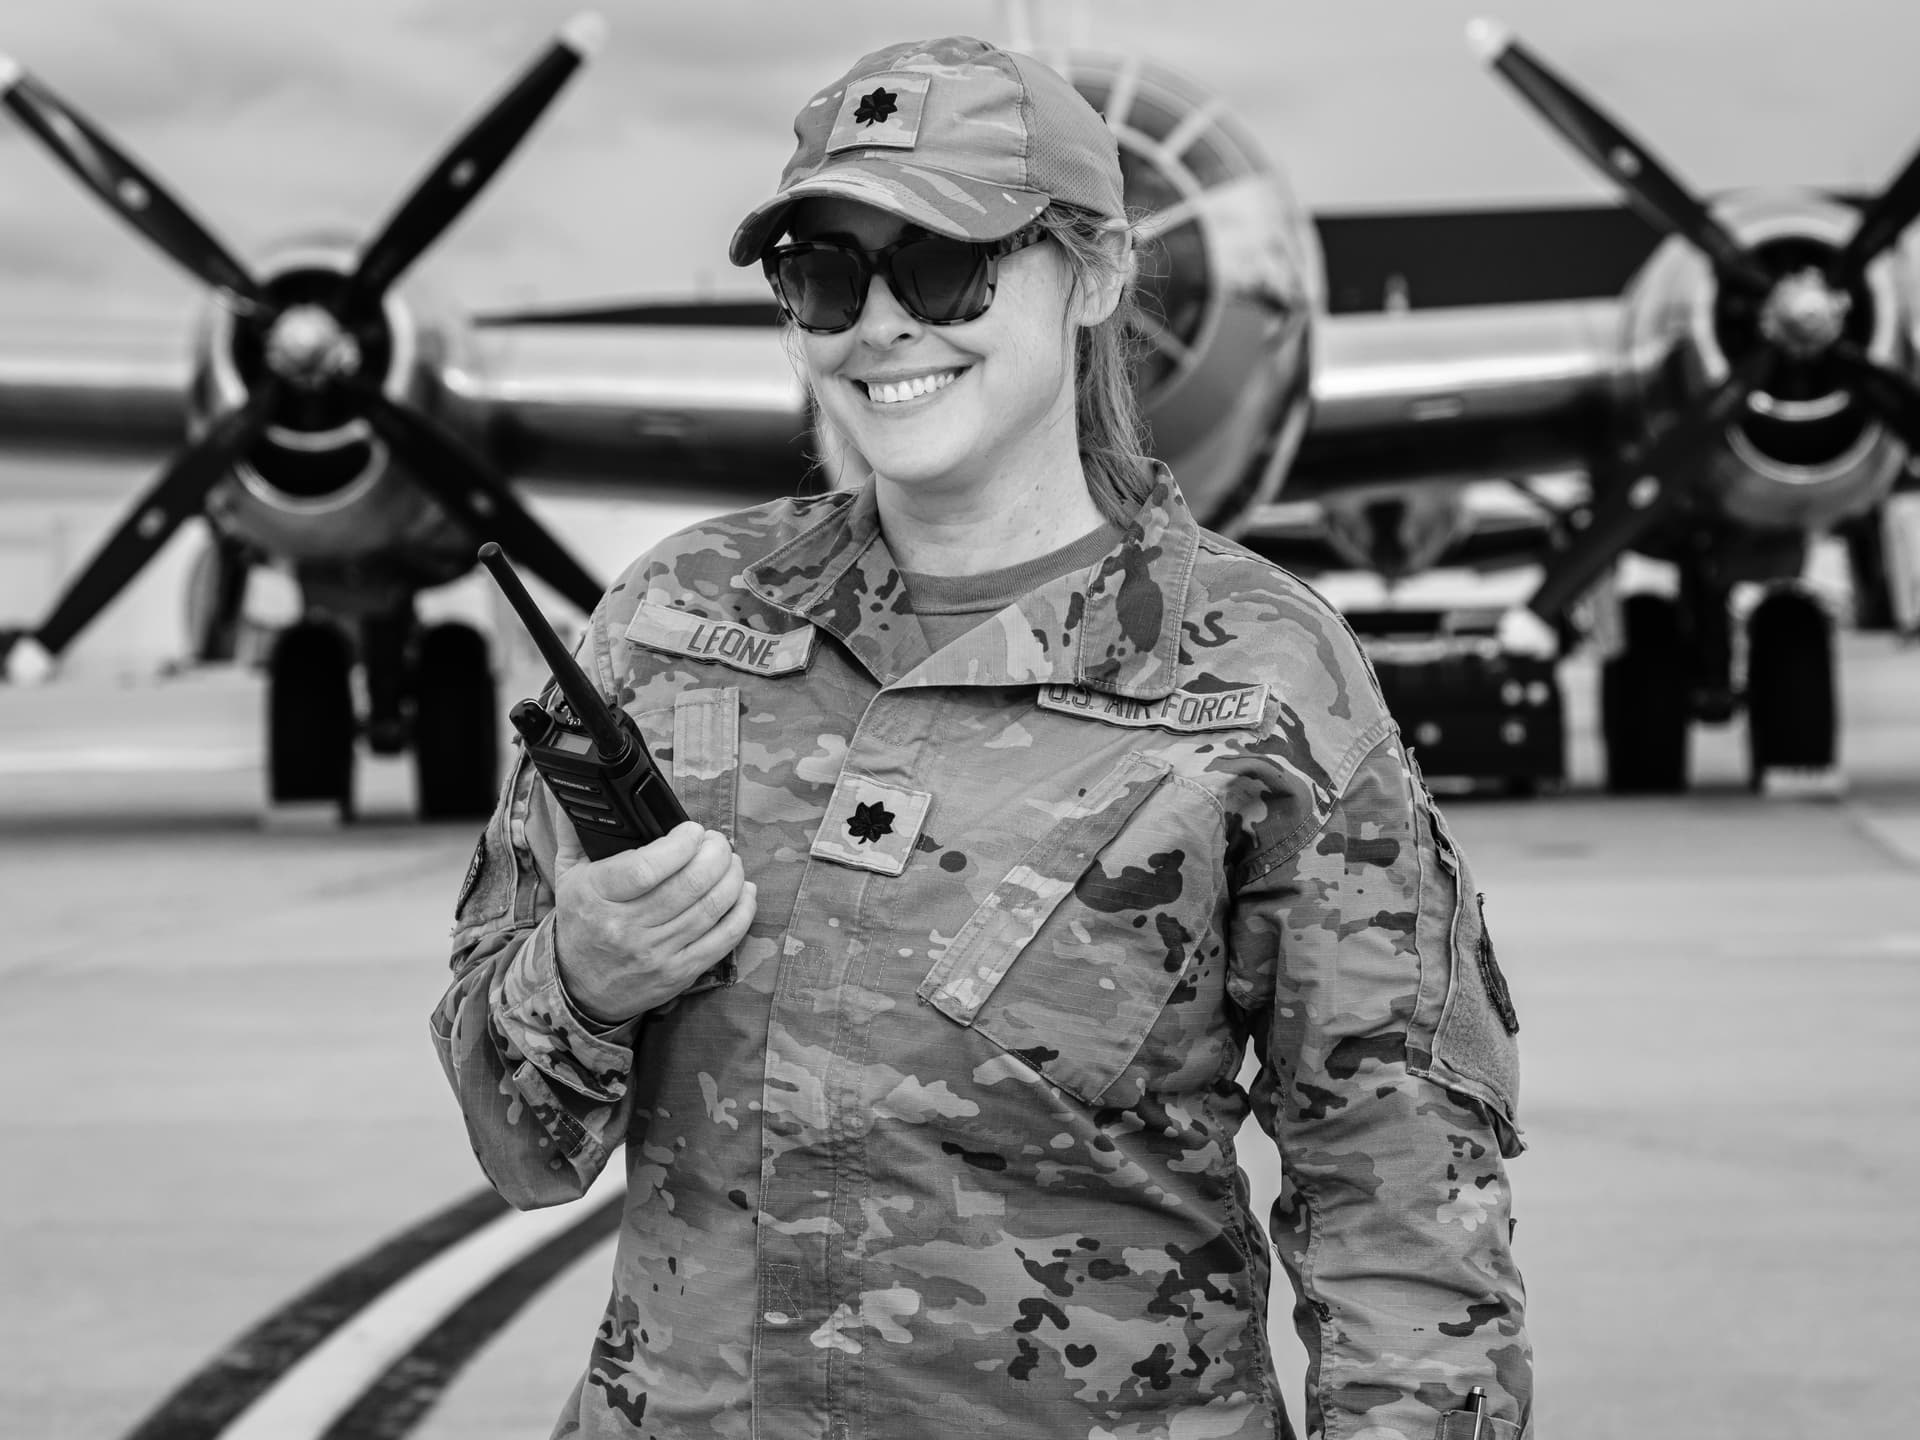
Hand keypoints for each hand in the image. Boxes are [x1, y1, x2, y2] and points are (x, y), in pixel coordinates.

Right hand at [552, 820, 755, 1024]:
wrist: (578, 986)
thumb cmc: (581, 922)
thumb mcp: (568, 876)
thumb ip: (575, 831)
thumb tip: (576, 791)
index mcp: (597, 896)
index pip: (647, 867)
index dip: (681, 844)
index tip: (693, 830)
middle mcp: (626, 927)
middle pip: (689, 885)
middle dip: (716, 854)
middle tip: (717, 841)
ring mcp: (655, 953)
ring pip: (710, 908)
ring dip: (731, 876)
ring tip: (731, 860)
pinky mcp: (679, 973)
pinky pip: (724, 939)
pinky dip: (743, 910)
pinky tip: (745, 891)